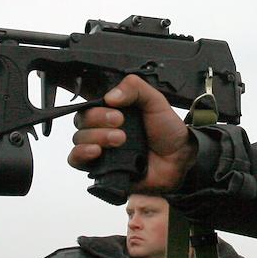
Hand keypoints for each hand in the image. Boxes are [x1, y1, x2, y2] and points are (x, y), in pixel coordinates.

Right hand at [68, 75, 196, 191]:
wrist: (179, 158)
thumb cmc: (167, 130)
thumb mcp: (154, 100)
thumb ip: (134, 89)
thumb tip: (110, 96)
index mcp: (113, 111)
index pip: (90, 106)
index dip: (98, 109)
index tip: (118, 114)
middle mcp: (103, 129)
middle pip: (81, 122)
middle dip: (98, 122)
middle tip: (120, 124)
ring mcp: (101, 149)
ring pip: (79, 140)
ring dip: (95, 138)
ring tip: (119, 140)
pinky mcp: (100, 168)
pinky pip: (77, 162)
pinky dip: (81, 155)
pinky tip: (96, 152)